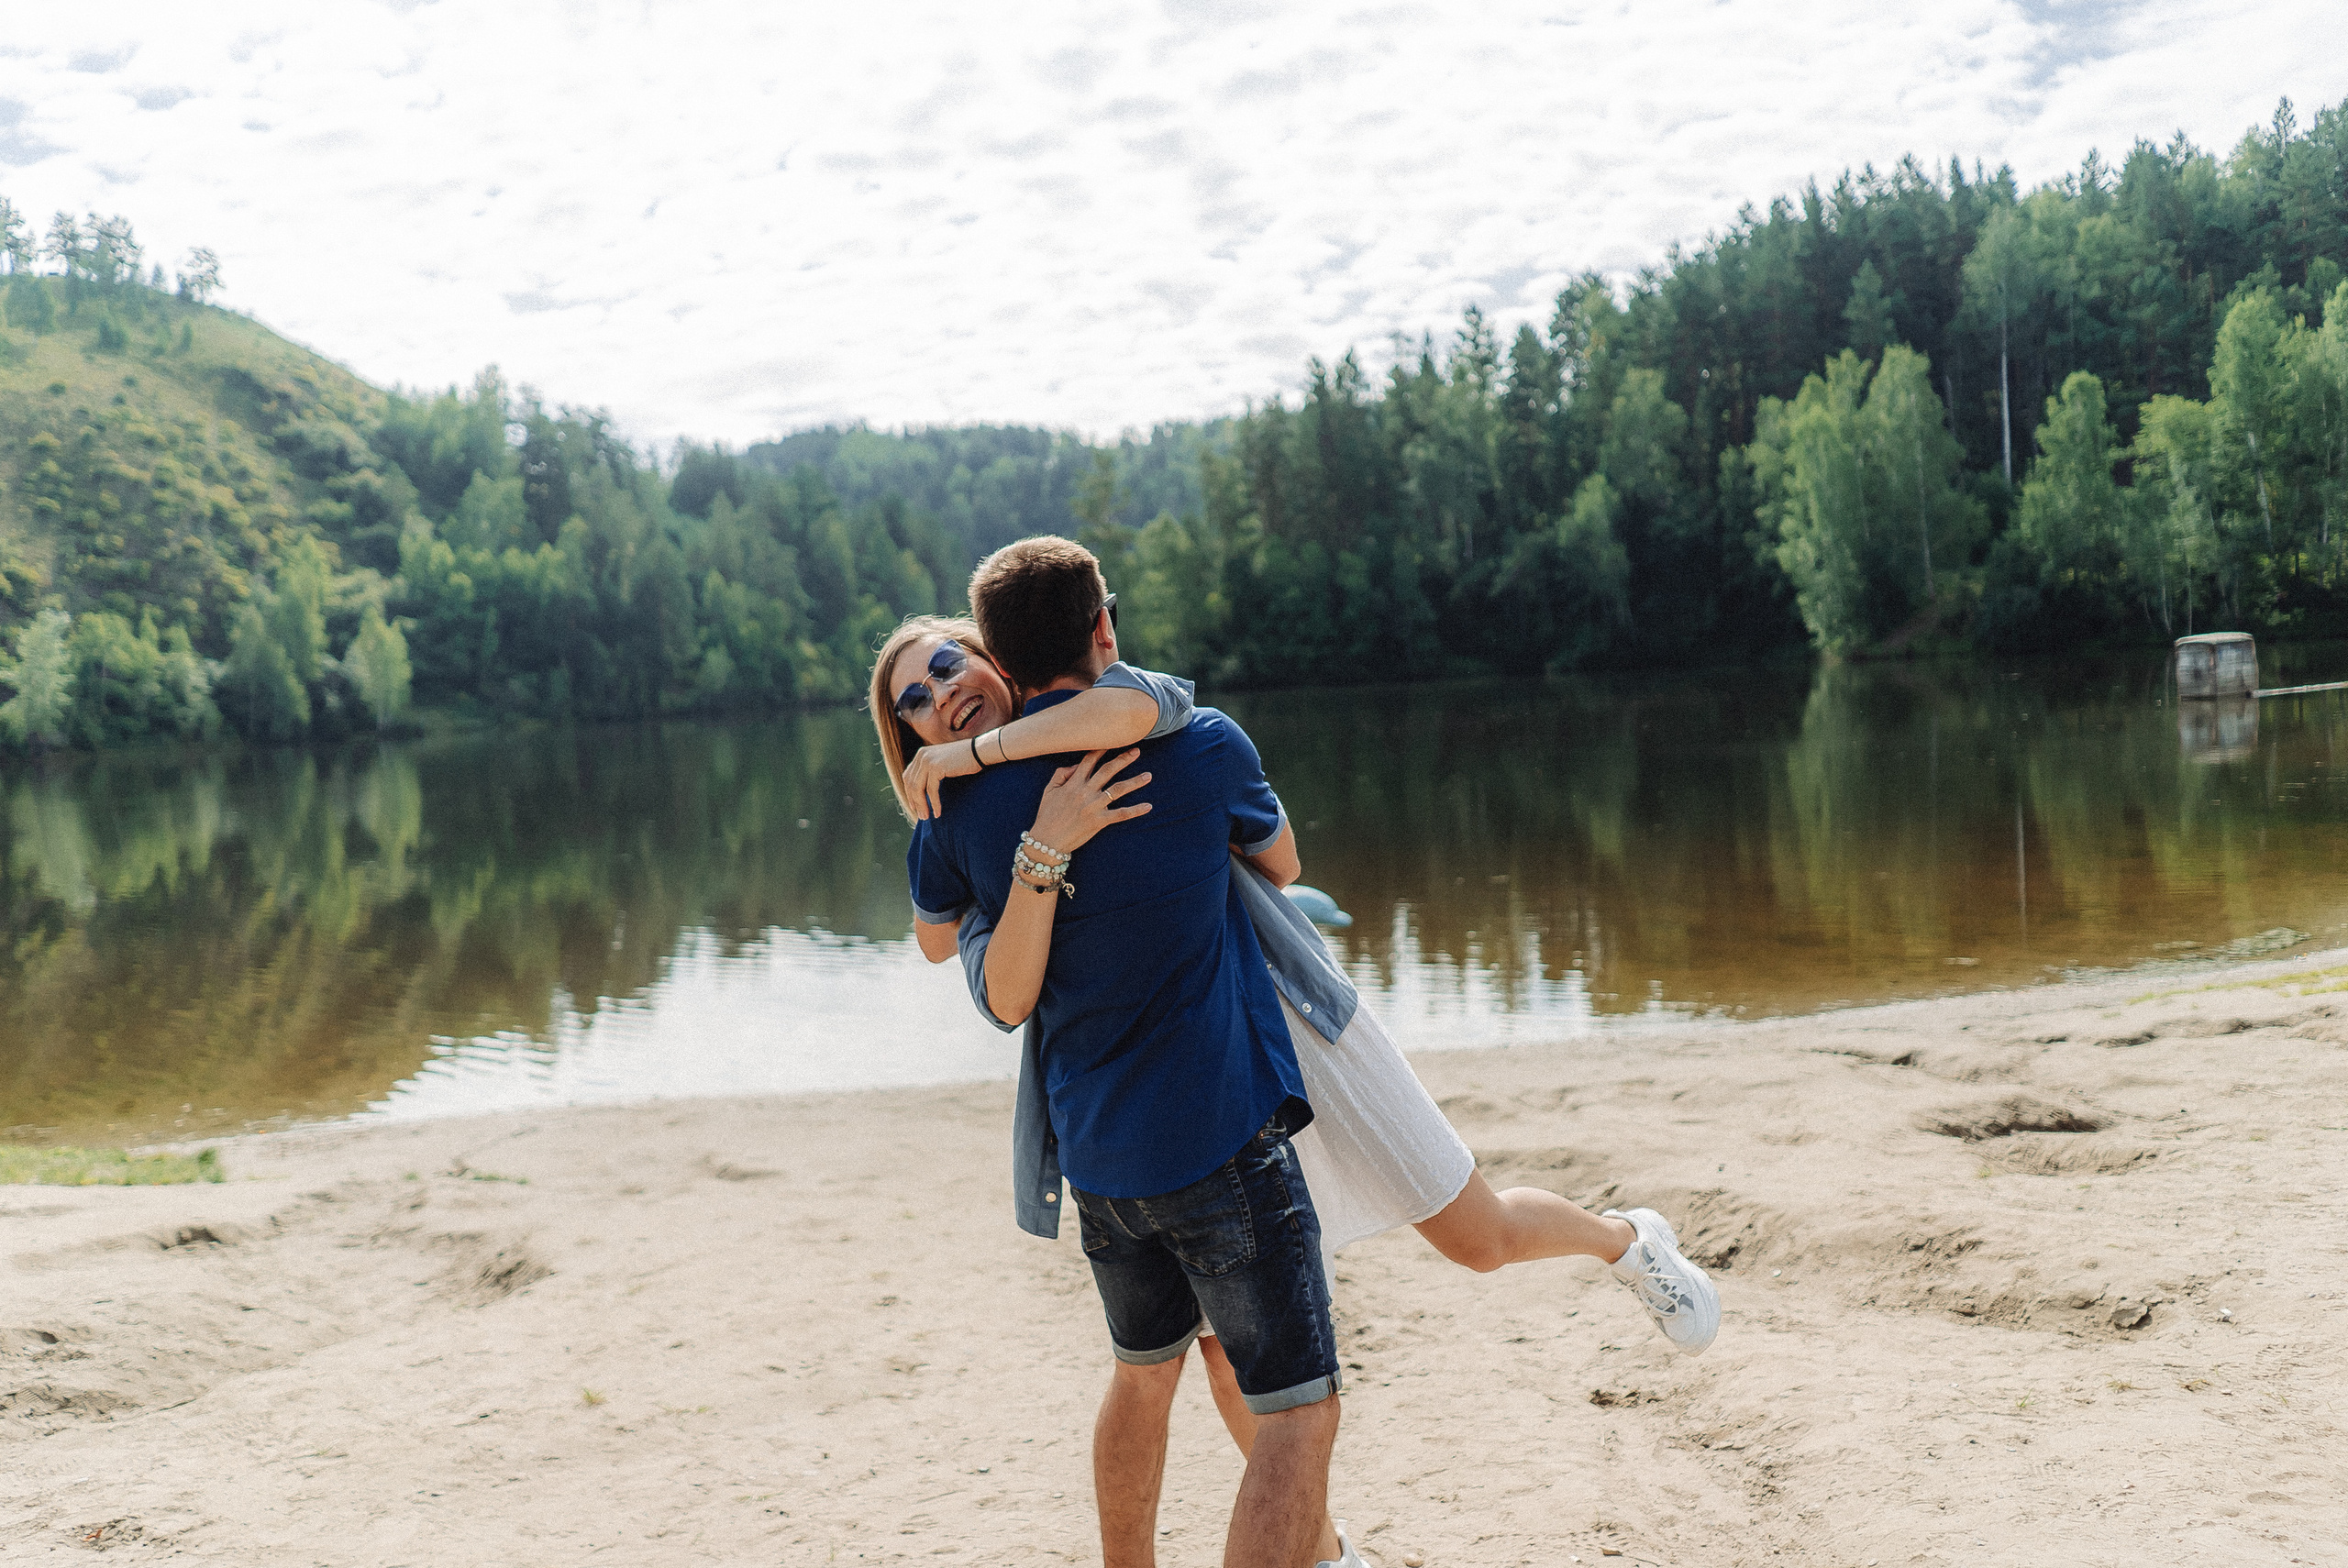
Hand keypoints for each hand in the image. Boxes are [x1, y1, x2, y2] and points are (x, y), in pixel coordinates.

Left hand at [902, 736, 985, 820]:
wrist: (980, 751)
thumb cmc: (965, 760)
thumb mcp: (943, 763)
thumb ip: (931, 771)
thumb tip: (923, 789)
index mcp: (921, 754)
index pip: (908, 776)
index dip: (909, 793)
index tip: (915, 807)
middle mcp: (922, 755)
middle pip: (911, 784)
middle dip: (915, 802)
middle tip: (922, 816)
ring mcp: (928, 760)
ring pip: (919, 788)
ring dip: (922, 805)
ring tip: (927, 817)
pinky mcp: (936, 767)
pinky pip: (931, 790)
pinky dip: (934, 803)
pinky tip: (938, 813)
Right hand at [1025, 749, 1150, 862]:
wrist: (1047, 841)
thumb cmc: (1047, 815)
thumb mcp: (1049, 790)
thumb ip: (1061, 774)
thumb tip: (1076, 766)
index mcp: (1073, 783)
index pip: (1089, 761)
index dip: (1101, 750)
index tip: (1113, 741)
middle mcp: (1085, 792)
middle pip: (1108, 771)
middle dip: (1123, 759)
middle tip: (1137, 751)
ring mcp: (1094, 807)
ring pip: (1118, 790)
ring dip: (1135, 782)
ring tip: (1149, 775)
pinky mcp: (1099, 822)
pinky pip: (1121, 814)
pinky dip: (1135, 810)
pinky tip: (1148, 806)